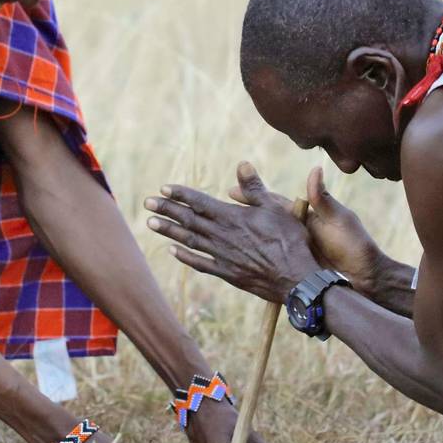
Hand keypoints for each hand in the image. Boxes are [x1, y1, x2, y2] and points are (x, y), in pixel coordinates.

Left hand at [144, 176, 320, 302]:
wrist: (295, 278)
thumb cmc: (289, 240)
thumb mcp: (275, 208)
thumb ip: (254, 188)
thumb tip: (242, 164)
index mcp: (232, 217)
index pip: (199, 202)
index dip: (180, 195)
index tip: (163, 189)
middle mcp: (222, 235)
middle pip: (188, 220)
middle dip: (166, 210)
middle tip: (147, 203)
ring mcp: (222, 255)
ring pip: (189, 240)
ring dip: (169, 230)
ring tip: (151, 223)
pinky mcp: (227, 273)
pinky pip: (200, 263)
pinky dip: (185, 256)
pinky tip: (172, 251)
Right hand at [231, 163, 382, 291]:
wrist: (366, 277)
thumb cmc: (355, 246)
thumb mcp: (339, 220)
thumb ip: (323, 198)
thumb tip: (314, 170)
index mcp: (305, 216)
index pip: (272, 202)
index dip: (252, 196)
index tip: (230, 191)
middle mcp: (296, 230)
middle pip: (262, 219)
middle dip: (240, 215)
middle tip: (217, 210)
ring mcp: (294, 248)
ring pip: (263, 239)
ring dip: (244, 236)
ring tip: (220, 233)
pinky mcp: (296, 264)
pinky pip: (270, 258)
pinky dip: (254, 256)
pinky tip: (238, 258)